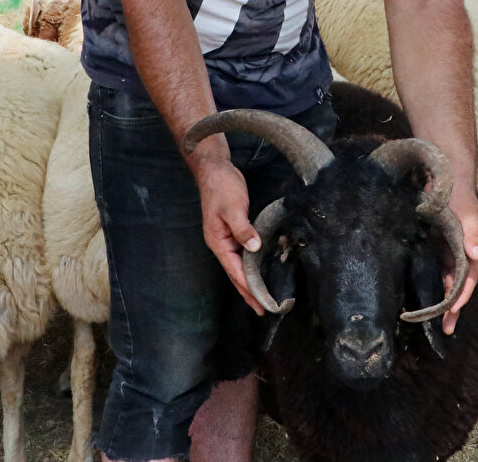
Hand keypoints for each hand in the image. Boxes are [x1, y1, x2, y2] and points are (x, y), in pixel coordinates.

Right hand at [192, 155, 266, 314]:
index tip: (259, 303)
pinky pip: (243, 253)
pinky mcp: (234, 230)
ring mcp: (226, 237)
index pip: (235, 271)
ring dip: (250, 280)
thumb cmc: (221, 187)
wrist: (215, 169)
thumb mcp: (233, 207)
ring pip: (239, 264)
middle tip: (262, 309)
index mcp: (218, 242)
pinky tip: (259, 268)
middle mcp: (221, 243)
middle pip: (235, 274)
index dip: (248, 288)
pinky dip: (251, 263)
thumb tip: (254, 248)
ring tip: (261, 296)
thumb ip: (243, 228)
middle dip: (248, 291)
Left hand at [442, 186, 477, 335]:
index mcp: (472, 248)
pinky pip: (439, 268)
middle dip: (454, 307)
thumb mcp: (466, 211)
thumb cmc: (458, 193)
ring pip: (449, 280)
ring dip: (444, 299)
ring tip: (435, 322)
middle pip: (460, 285)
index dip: (461, 296)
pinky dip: (436, 283)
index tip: (452, 311)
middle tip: (446, 330)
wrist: (446, 174)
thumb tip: (477, 255)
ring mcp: (451, 250)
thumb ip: (472, 232)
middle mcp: (463, 252)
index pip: (468, 278)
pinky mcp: (440, 245)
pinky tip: (427, 295)